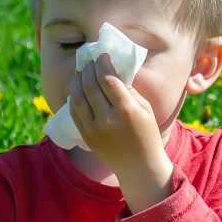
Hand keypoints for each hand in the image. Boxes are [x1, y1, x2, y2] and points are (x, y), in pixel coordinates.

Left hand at [69, 54, 172, 211]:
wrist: (139, 166)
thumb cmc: (147, 134)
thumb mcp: (145, 109)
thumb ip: (128, 90)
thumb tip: (111, 71)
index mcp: (126, 110)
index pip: (108, 79)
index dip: (102, 63)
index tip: (102, 55)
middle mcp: (107, 119)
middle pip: (90, 85)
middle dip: (88, 68)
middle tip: (90, 60)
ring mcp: (94, 129)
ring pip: (77, 97)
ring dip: (77, 80)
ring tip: (81, 71)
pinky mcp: (86, 136)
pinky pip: (74, 112)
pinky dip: (73, 97)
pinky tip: (77, 88)